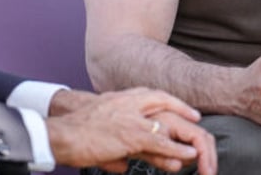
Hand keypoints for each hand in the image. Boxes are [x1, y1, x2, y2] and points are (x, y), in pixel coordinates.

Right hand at [45, 87, 215, 174]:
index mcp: (120, 98)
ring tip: (199, 146)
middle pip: (164, 102)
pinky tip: (187, 155)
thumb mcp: (100, 133)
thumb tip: (124, 165)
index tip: (186, 110)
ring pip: (166, 123)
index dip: (172, 102)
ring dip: (185, 135)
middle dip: (183, 111)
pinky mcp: (130, 134)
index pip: (152, 94)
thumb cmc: (76, 135)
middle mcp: (128, 103)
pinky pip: (160, 141)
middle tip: (198, 121)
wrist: (62, 133)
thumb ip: (116, 147)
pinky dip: (176, 148)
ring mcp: (131, 117)